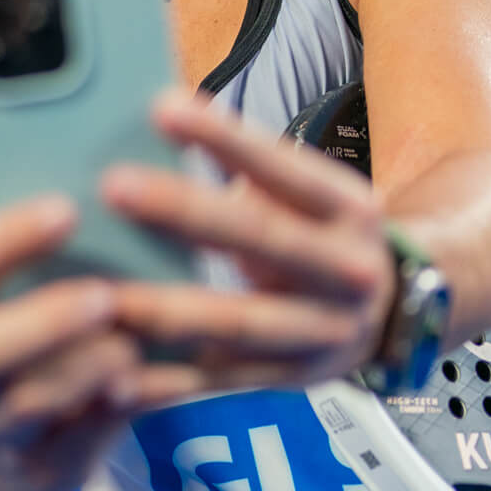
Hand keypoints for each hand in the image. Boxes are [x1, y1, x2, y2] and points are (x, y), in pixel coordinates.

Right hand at [0, 197, 143, 490]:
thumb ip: (21, 257)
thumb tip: (98, 179)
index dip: (5, 243)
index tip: (67, 207)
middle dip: (42, 324)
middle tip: (104, 294)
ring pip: (28, 410)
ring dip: (84, 374)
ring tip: (132, 344)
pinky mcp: (37, 477)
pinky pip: (82, 445)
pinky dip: (125, 409)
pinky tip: (175, 377)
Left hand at [101, 89, 394, 401]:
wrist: (391, 315)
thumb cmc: (320, 234)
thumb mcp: (311, 196)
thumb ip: (249, 169)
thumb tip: (159, 118)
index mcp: (349, 210)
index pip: (284, 167)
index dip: (225, 138)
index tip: (161, 108)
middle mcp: (346, 272)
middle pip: (260, 238)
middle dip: (185, 211)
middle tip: (113, 185)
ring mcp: (322, 333)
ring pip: (236, 322)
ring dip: (164, 309)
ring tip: (99, 296)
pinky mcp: (288, 381)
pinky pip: (216, 382)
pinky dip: (163, 383)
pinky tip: (109, 377)